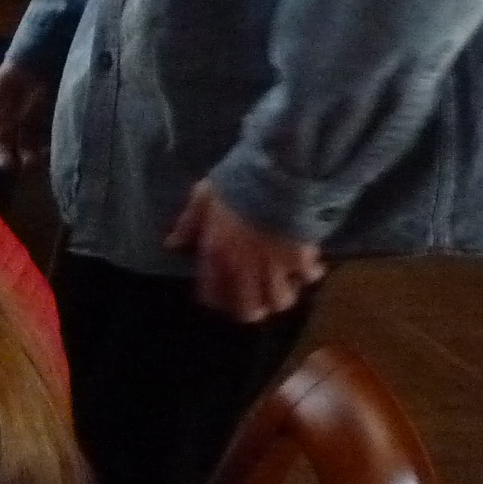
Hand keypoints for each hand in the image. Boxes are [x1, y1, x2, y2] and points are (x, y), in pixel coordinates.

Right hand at [0, 61, 53, 172]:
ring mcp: (36, 119)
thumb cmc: (18, 66)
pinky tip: (54, 147)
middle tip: (28, 164)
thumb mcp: (3, 84)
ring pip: (34, 144)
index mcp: (2, 115)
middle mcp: (17, 121)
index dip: (1, 153)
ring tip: (42, 157)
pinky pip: (50, 135)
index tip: (7, 165)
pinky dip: (52, 144)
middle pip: (17, 146)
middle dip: (21, 157)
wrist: (42, 50)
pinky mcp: (53, 115)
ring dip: (36, 154)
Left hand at [166, 181, 325, 322]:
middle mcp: (243, 268)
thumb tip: (172, 245)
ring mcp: (274, 265)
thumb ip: (188, 224)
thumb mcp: (202, 198)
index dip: (217, 301)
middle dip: (253, 309)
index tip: (222, 296)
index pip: (212, 295)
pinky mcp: (301, 257)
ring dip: (282, 295)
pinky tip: (310, 265)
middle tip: (256, 299)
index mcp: (216, 254)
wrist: (277, 172)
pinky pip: (309, 277)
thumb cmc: (235, 182)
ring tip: (284, 284)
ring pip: (280, 301)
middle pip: (248, 310)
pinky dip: (310, 274)